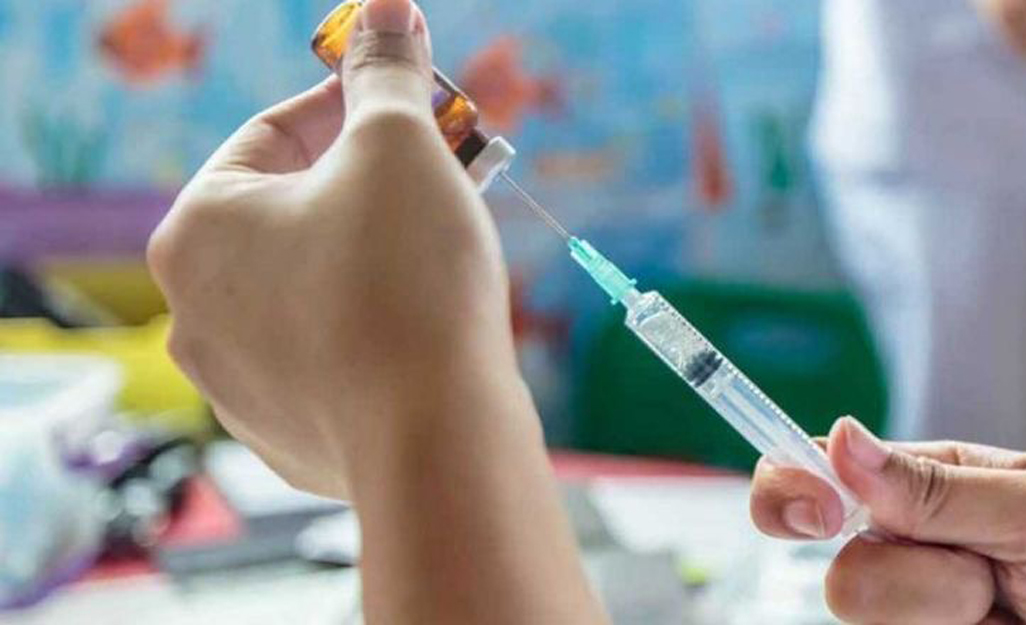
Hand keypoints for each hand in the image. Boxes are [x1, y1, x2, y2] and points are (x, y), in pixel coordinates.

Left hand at [148, 0, 517, 498]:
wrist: (434, 440)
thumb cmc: (406, 281)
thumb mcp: (399, 146)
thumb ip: (386, 74)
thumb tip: (389, 14)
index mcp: (196, 231)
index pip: (275, 133)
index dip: (355, 105)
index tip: (415, 99)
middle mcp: (196, 311)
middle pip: (294, 212)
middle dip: (376, 179)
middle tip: (445, 163)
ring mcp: (238, 382)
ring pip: (314, 284)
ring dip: (377, 248)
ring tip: (448, 233)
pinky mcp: (288, 432)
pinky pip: (332, 350)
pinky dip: (375, 321)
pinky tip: (429, 314)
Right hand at [751, 417, 1025, 623]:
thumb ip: (936, 487)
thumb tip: (838, 438)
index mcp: (925, 485)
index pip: (821, 473)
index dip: (792, 486)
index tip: (817, 510)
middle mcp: (909, 548)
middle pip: (844, 568)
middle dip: (914, 578)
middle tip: (983, 579)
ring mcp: (919, 612)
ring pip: (869, 617)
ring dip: (948, 612)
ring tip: (1013, 607)